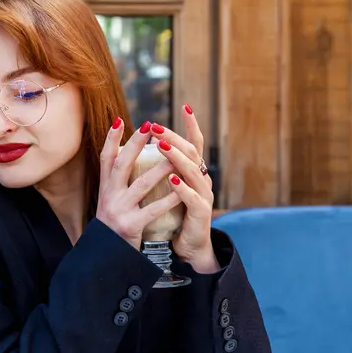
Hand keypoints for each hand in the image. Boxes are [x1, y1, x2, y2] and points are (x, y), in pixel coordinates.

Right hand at [96, 118, 181, 249]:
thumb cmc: (115, 227)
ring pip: (141, 185)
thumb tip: (129, 158)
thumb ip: (118, 183)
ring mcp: (118, 211)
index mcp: (105, 189)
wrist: (107, 259)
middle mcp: (109, 197)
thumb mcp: (111, 203)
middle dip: (135, 144)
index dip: (111, 140)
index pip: (105, 159)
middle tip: (148, 126)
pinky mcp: (130, 226)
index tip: (119, 120)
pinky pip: (152, 210)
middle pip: (121, 165)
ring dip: (159, 168)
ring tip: (173, 154)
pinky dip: (167, 200)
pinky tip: (180, 190)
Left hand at [150, 105, 219, 272]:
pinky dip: (181, 187)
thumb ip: (165, 169)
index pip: (194, 143)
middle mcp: (202, 179)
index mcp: (194, 172)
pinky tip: (172, 179)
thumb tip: (148, 146)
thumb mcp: (170, 188)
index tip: (185, 105)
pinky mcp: (200, 213)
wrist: (188, 246)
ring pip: (193, 171)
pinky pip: (192, 198)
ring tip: (162, 145)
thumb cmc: (176, 215)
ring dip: (176, 157)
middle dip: (174, 136)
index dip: (191, 125)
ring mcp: (203, 195)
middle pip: (192, 152)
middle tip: (155, 126)